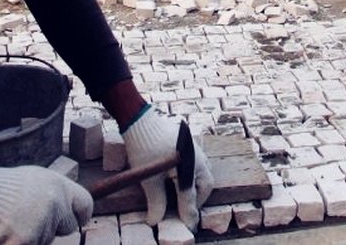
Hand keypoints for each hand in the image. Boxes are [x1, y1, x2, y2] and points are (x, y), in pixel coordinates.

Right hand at [0, 165, 92, 244]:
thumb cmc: (9, 186)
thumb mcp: (39, 179)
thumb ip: (58, 193)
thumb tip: (72, 208)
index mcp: (61, 186)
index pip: (86, 205)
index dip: (81, 215)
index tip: (77, 219)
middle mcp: (56, 205)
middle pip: (68, 227)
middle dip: (55, 226)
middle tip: (35, 218)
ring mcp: (42, 224)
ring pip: (48, 238)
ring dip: (36, 234)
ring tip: (17, 220)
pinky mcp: (27, 241)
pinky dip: (24, 242)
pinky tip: (11, 231)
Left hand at [122, 108, 212, 226]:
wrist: (140, 120)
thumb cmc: (145, 148)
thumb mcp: (149, 179)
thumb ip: (156, 201)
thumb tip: (155, 220)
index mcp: (190, 166)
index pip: (190, 195)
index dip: (188, 212)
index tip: (188, 224)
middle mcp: (198, 157)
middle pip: (205, 184)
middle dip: (197, 198)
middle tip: (186, 209)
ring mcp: (195, 149)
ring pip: (203, 173)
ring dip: (196, 186)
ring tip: (184, 196)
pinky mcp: (189, 144)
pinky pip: (198, 163)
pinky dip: (193, 174)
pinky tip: (181, 178)